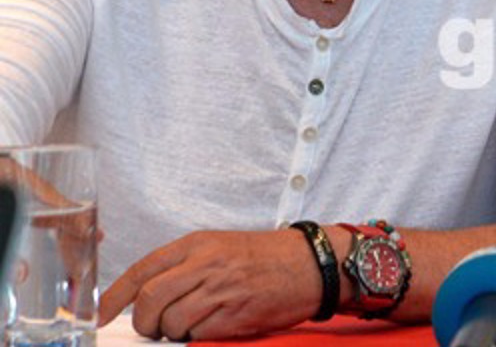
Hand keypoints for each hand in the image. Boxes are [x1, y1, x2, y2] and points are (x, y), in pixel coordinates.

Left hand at [98, 229, 327, 339]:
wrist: (310, 264)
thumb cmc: (263, 258)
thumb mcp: (219, 247)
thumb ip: (182, 267)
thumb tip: (143, 298)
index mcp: (198, 244)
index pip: (142, 270)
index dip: (114, 297)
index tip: (100, 315)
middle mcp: (207, 263)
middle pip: (150, 299)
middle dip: (144, 321)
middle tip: (153, 327)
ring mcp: (222, 289)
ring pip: (171, 322)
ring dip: (172, 333)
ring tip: (189, 326)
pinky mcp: (236, 314)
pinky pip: (198, 335)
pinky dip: (196, 337)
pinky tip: (211, 326)